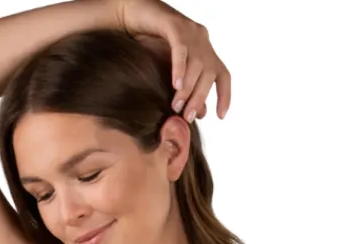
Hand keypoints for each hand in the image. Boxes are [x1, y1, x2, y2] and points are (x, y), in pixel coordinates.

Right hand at [113, 0, 230, 121]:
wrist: (130, 16)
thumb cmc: (149, 46)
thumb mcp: (170, 73)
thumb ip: (186, 91)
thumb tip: (201, 113)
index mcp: (204, 51)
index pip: (222, 75)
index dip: (224, 95)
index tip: (220, 116)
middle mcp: (201, 39)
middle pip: (210, 72)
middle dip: (199, 97)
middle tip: (188, 116)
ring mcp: (189, 30)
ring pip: (197, 63)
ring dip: (188, 88)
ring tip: (177, 106)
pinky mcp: (173, 24)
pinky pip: (181, 48)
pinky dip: (180, 68)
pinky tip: (175, 85)